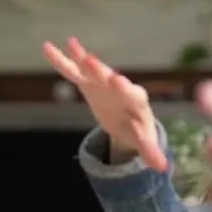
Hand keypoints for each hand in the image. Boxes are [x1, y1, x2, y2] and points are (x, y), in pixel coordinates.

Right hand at [42, 37, 166, 170]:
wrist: (127, 120)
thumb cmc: (137, 129)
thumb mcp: (143, 140)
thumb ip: (150, 151)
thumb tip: (163, 168)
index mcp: (135, 100)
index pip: (131, 93)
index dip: (124, 88)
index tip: (118, 80)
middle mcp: (118, 86)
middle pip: (109, 77)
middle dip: (101, 70)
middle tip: (92, 61)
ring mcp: (101, 82)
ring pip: (90, 69)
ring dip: (81, 57)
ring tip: (71, 43)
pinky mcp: (87, 83)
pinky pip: (72, 71)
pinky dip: (61, 61)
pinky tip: (47, 47)